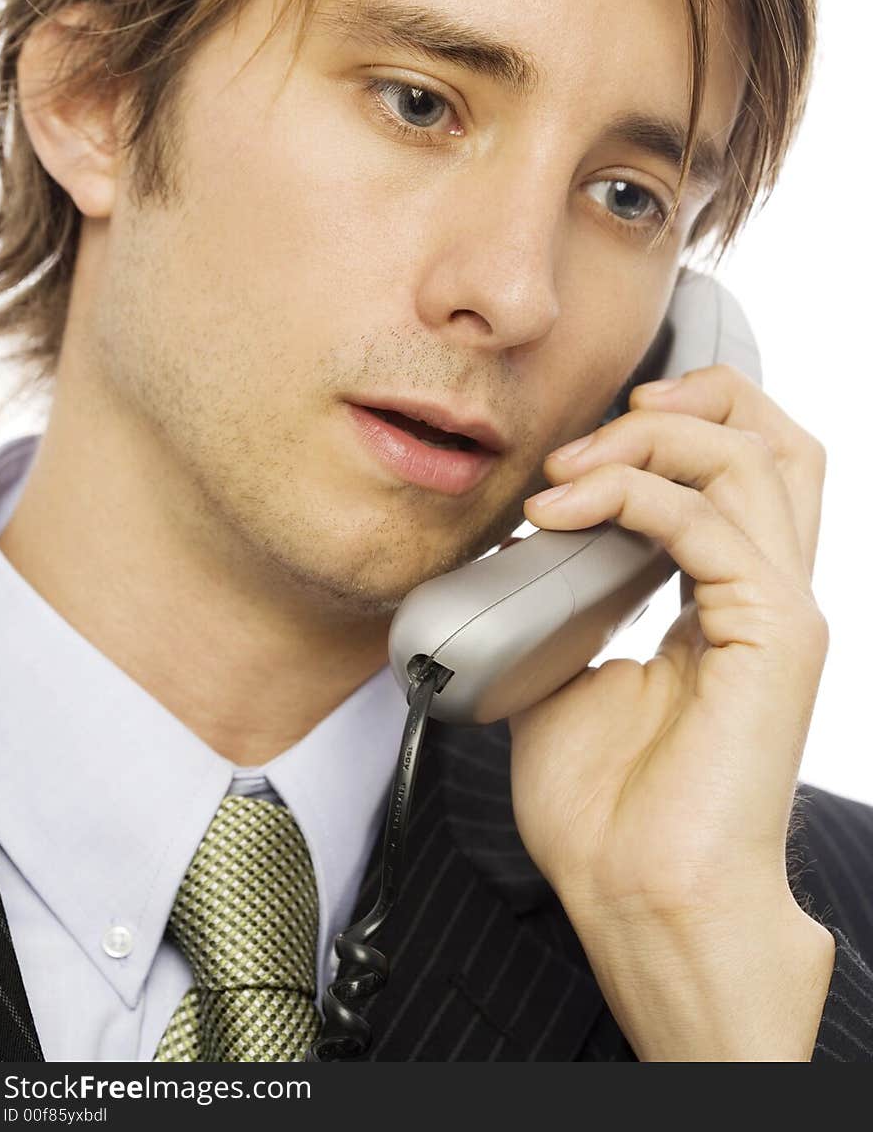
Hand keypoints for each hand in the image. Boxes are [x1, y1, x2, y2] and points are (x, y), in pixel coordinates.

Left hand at [507, 362, 834, 1058]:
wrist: (639, 900)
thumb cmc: (609, 812)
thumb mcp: (564, 674)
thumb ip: (564, 600)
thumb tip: (521, 546)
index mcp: (726, 599)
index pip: (740, 468)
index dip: (672, 424)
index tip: (580, 444)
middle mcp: (767, 591)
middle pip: (776, 438)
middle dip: (690, 399)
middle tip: (601, 421)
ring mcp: (779, 609)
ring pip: (753, 457)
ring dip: (648, 439)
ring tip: (568, 470)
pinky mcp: (775, 633)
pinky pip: (711, 521)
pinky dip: (631, 493)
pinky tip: (566, 510)